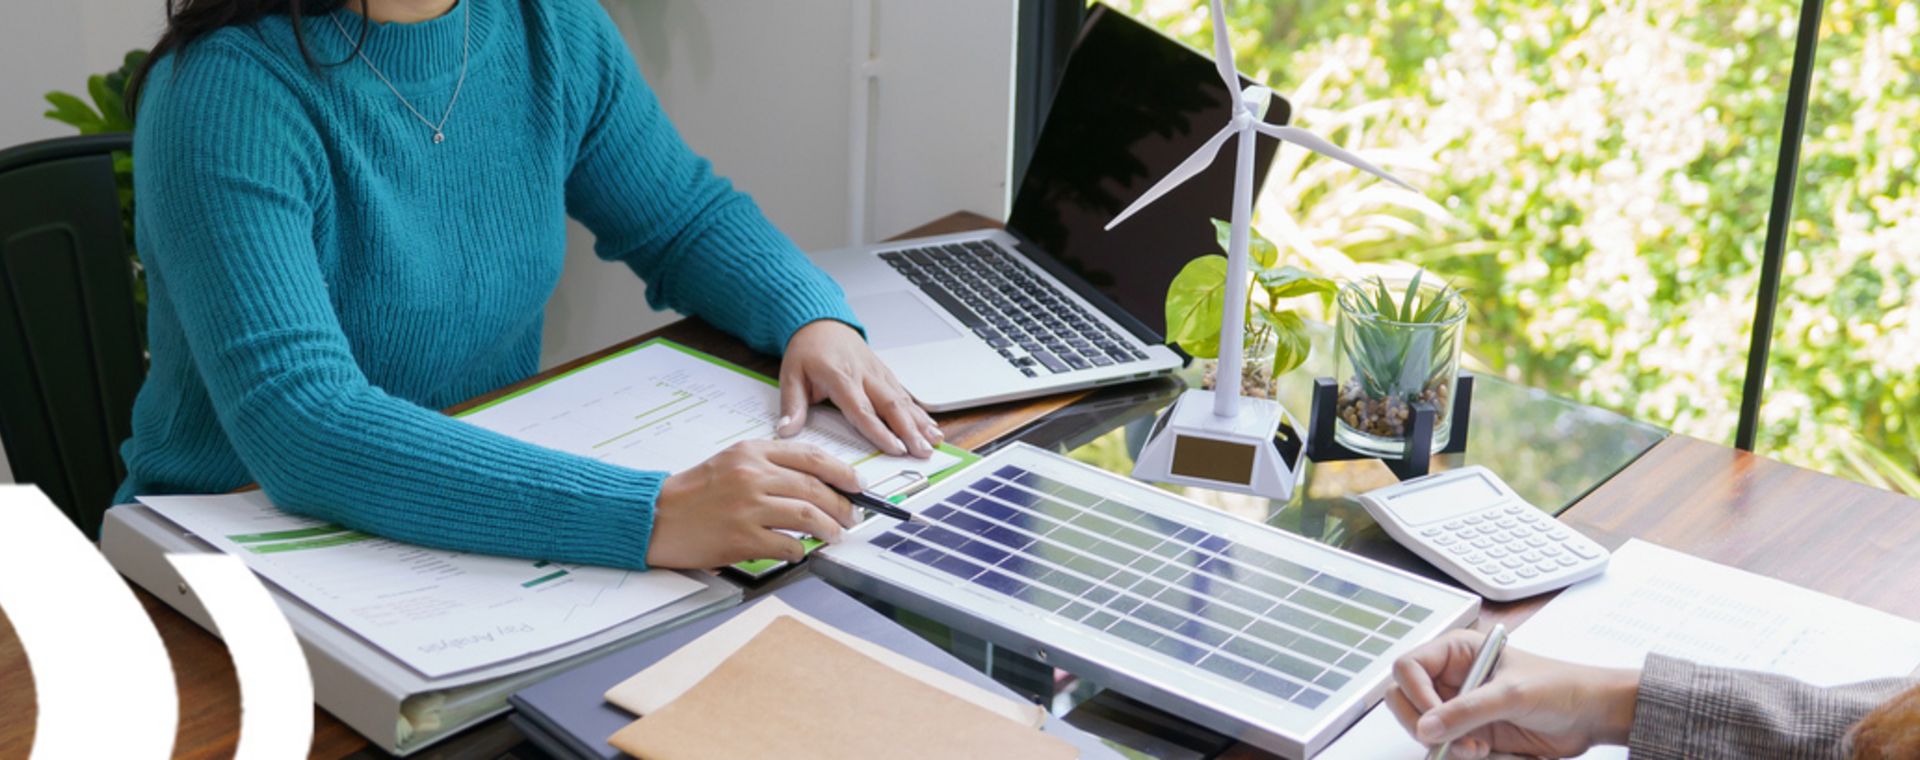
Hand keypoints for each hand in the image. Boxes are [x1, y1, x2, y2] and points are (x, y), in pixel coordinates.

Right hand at [644, 440, 860, 568]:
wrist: (655, 516)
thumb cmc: (694, 493)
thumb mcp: (732, 462)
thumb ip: (770, 465)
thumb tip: (815, 482)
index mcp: (751, 452)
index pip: (811, 457)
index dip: (842, 472)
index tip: (858, 484)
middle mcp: (751, 475)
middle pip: (814, 488)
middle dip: (842, 504)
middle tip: (852, 516)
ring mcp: (747, 507)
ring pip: (807, 515)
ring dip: (829, 528)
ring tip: (835, 535)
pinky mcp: (741, 538)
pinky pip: (787, 545)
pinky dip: (800, 550)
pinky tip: (800, 551)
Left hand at [776, 320, 940, 457]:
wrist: (820, 322)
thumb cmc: (807, 350)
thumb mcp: (790, 375)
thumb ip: (792, 405)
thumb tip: (786, 431)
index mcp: (840, 377)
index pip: (862, 409)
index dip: (879, 431)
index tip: (894, 448)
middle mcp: (864, 374)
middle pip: (891, 405)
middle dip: (910, 430)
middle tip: (923, 451)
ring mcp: (877, 373)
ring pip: (903, 399)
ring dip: (920, 422)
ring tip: (934, 442)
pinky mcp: (884, 373)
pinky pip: (905, 393)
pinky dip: (919, 411)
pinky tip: (930, 426)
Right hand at [1385, 629, 1639, 758]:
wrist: (1591, 716)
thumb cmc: (1560, 687)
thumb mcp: (1511, 694)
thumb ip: (1466, 710)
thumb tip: (1426, 726)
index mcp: (1456, 652)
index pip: (1409, 668)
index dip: (1414, 692)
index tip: (1431, 717)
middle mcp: (1452, 678)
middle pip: (1405, 700)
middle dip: (1425, 724)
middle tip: (1448, 738)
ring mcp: (1460, 708)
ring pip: (1425, 729)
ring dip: (1446, 743)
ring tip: (1478, 747)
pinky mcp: (1471, 733)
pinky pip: (1448, 747)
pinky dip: (1461, 754)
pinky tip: (1486, 750)